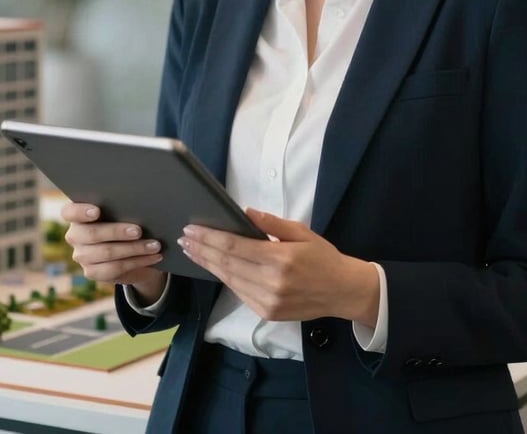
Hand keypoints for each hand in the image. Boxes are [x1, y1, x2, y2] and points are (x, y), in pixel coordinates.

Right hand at [62, 202, 166, 304]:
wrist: (131, 249)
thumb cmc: (127, 220)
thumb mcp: (123, 212)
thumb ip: (123, 208)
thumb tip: (141, 207)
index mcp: (78, 215)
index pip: (69, 212)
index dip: (81, 211)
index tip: (97, 211)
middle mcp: (75, 235)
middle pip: (92, 234)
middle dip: (117, 232)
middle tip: (139, 231)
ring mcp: (81, 255)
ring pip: (107, 252)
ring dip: (135, 249)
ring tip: (155, 245)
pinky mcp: (91, 272)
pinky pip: (115, 268)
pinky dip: (138, 261)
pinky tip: (153, 256)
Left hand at [178, 208, 378, 323]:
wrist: (342, 291)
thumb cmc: (323, 257)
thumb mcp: (301, 232)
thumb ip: (272, 223)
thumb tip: (245, 212)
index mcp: (280, 259)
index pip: (235, 247)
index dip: (210, 238)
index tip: (192, 229)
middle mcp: (271, 283)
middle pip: (226, 264)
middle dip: (202, 250)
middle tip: (185, 238)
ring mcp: (268, 302)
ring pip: (229, 280)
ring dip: (208, 264)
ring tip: (193, 251)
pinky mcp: (267, 313)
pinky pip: (239, 293)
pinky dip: (225, 278)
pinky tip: (215, 266)